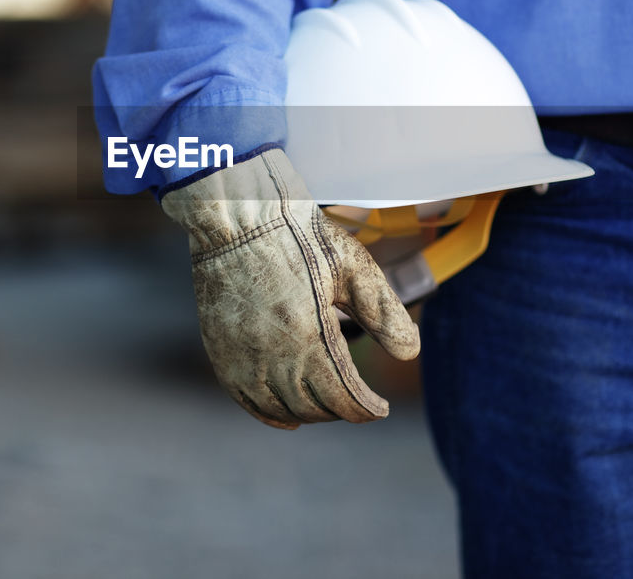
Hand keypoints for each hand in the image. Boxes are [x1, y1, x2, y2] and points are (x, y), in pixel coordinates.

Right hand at [161, 148, 419, 428]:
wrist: (238, 215)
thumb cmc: (300, 234)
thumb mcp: (353, 266)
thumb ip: (384, 313)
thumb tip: (411, 354)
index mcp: (310, 336)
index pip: (346, 398)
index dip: (368, 409)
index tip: (381, 408)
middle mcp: (273, 355)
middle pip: (316, 407)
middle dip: (343, 411)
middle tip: (359, 402)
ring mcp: (242, 357)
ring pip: (283, 409)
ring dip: (311, 414)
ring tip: (329, 406)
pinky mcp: (221, 351)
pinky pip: (247, 400)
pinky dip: (271, 414)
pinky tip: (289, 416)